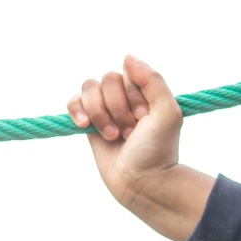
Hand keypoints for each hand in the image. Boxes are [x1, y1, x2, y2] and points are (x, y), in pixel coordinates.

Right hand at [68, 56, 212, 240]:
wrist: (142, 183)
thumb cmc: (158, 150)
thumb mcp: (167, 112)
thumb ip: (152, 80)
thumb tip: (126, 57)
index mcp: (146, 91)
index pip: (127, 73)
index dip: (132, 96)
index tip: (143, 119)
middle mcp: (125, 97)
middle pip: (106, 79)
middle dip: (116, 108)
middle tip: (129, 132)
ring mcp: (106, 109)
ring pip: (89, 88)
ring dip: (100, 113)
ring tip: (114, 136)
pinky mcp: (88, 123)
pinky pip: (73, 101)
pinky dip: (77, 111)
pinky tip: (85, 126)